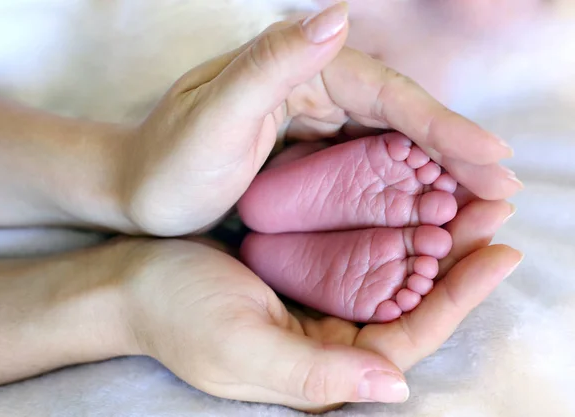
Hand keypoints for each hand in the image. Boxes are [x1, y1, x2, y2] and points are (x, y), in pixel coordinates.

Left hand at [119, 2, 519, 236]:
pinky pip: (370, 164)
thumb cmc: (167, 163)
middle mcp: (314, 85)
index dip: (443, 125)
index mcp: (299, 67)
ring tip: (482, 201)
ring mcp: (315, 119)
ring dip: (440, 170)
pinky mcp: (311, 151)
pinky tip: (430, 205)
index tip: (493, 158)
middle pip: (401, 116)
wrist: (137, 191)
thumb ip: (270, 64)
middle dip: (455, 150)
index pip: (387, 94)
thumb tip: (339, 13)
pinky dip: (405, 183)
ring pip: (393, 140)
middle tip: (503, 188)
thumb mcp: (212, 117)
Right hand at [121, 198, 520, 411]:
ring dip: (428, 238)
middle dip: (455, 261)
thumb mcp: (241, 349)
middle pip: (409, 303)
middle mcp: (329, 341)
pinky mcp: (302, 273)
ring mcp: (316, 304)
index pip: (408, 338)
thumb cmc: (177, 315)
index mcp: (323, 370)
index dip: (457, 299)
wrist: (131, 282)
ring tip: (465, 198)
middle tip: (492, 211)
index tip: (499, 253)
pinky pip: (358, 252)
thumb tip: (396, 387)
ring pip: (390, 274)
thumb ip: (315, 377)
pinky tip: (408, 198)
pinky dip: (387, 226)